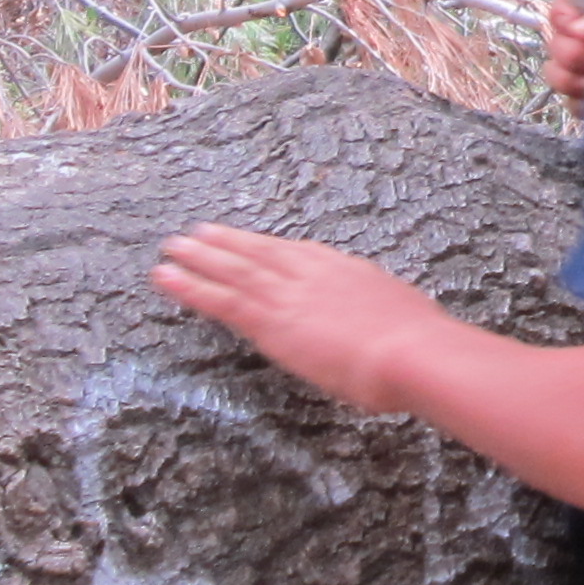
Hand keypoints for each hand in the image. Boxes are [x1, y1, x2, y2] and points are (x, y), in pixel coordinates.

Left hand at [151, 223, 442, 413]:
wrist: (409, 351)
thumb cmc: (417, 344)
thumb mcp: (403, 317)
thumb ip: (382, 317)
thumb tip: (387, 325)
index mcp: (344, 270)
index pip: (297, 253)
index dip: (267, 247)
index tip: (249, 240)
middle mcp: (311, 273)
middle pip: (258, 252)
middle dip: (227, 243)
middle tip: (197, 233)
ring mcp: (287, 294)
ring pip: (233, 269)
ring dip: (199, 257)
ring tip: (173, 247)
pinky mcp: (269, 320)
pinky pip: (220, 299)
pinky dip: (190, 286)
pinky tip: (166, 278)